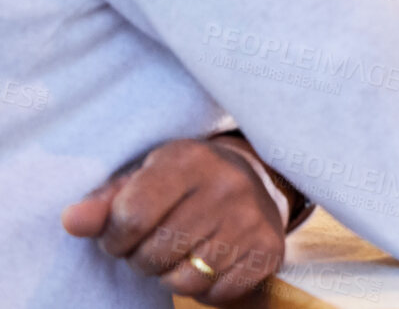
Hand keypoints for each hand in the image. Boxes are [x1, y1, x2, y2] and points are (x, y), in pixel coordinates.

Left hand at [62, 136, 286, 304]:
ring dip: (171, 276)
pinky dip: (205, 288)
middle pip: (156, 254)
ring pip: (185, 280)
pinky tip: (208, 262)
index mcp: (189, 160)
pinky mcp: (269, 250)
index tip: (121, 235)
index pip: (132, 217)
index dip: (115, 238)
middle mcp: (227, 186)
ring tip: (180, 254)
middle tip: (154, 245)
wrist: (253, 181)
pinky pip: (218, 293)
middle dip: (142, 259)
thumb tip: (73, 221)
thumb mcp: (143, 179)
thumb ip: (104, 203)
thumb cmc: (181, 184)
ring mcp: (252, 219)